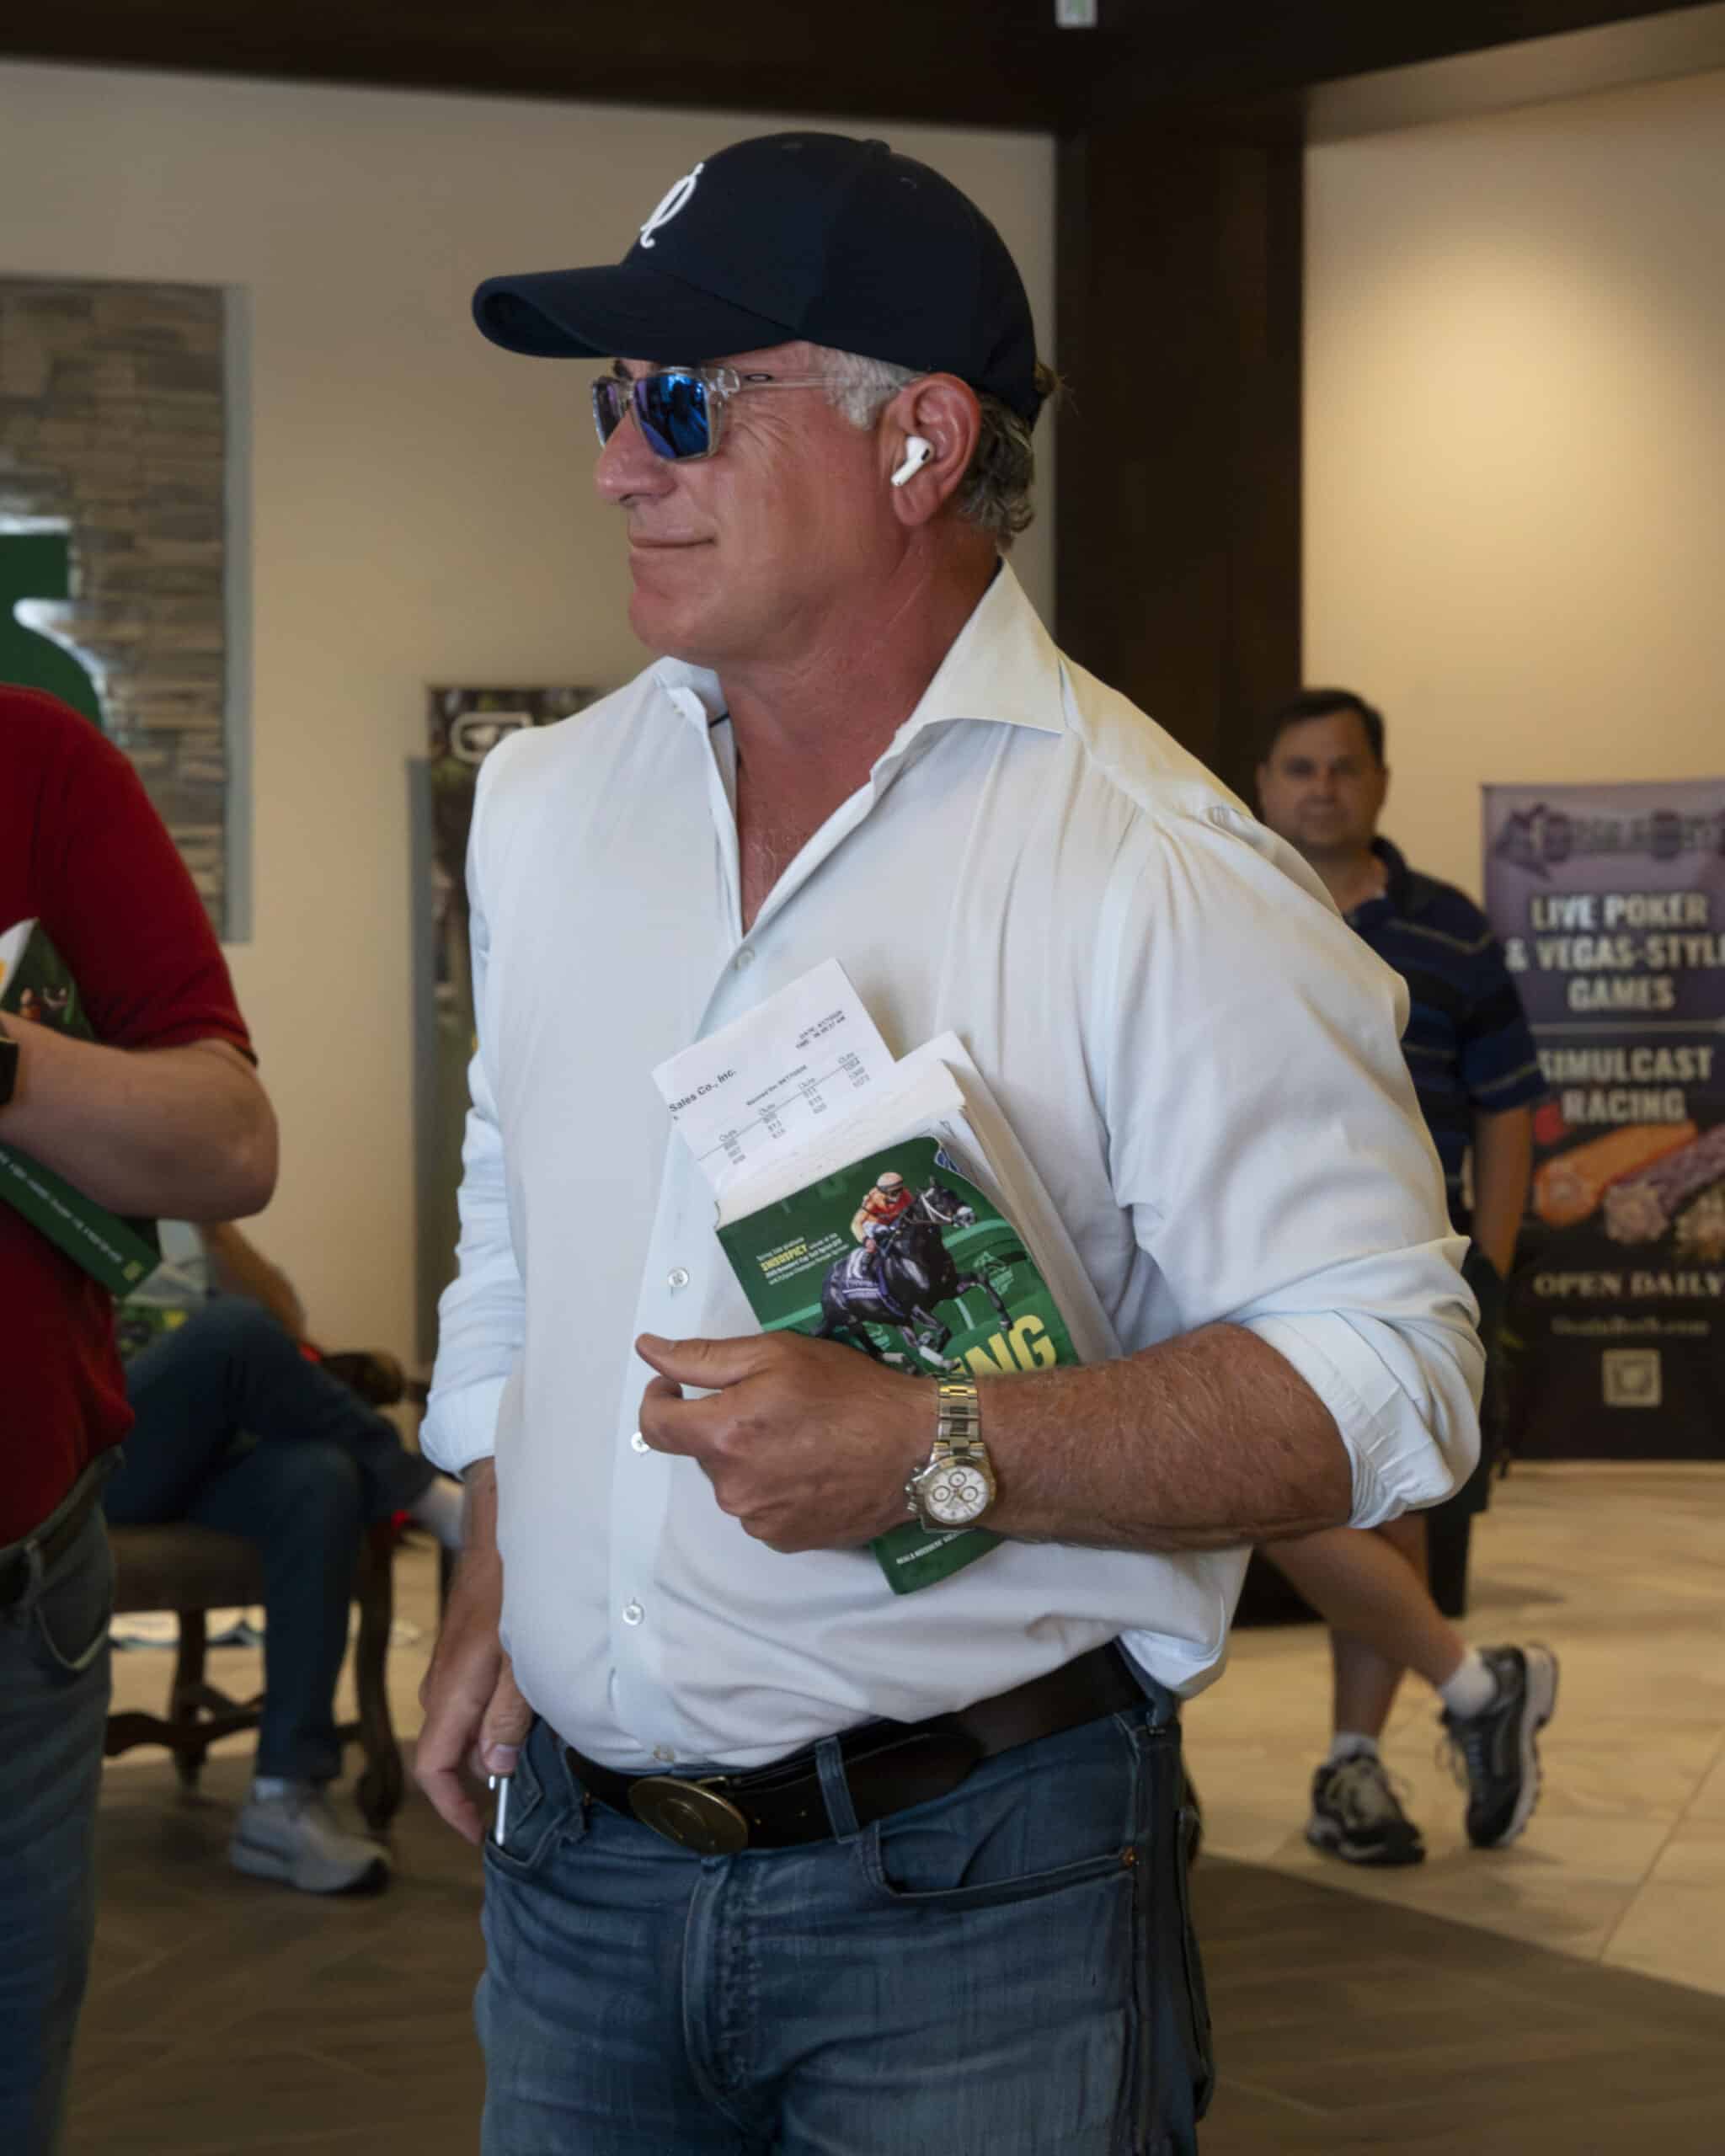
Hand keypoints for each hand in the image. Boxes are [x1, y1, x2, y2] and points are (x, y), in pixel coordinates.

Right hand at [415, 1551, 530, 1844]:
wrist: (499, 1534)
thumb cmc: (514, 1590)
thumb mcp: (523, 1658)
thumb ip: (508, 1715)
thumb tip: (492, 1766)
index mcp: (451, 1695)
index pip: (434, 1769)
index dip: (452, 1808)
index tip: (478, 1832)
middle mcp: (440, 1687)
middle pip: (452, 1752)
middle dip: (484, 1773)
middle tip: (528, 1774)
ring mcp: (448, 1670)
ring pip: (463, 1726)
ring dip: (493, 1740)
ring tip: (535, 1731)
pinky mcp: (460, 1654)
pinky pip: (470, 1700)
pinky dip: (494, 1713)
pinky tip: (528, 1698)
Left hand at [636, 1330, 929, 1552]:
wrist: (916, 1449)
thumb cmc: (851, 1394)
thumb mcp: (776, 1354)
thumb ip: (702, 1357)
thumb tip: (649, 1351)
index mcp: (724, 1435)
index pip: (656, 1426)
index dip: (659, 1398)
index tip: (676, 1385)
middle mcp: (733, 1487)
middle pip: (703, 1451)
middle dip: (724, 1424)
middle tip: (774, 1403)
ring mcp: (760, 1519)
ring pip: (734, 1480)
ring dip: (751, 1457)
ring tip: (802, 1436)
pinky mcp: (786, 1539)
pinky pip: (762, 1507)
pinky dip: (776, 1486)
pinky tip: (812, 1466)